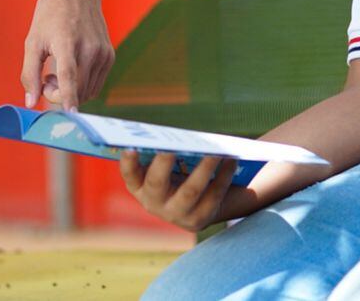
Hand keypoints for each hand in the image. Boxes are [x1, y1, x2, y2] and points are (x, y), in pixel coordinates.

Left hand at [21, 0, 112, 109]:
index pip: (69, 75)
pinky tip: (71, 68)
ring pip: (89, 91)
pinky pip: (96, 83)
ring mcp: (103, 52)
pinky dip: (82, 85)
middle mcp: (90, 48)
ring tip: (56, 72)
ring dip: (71, 91)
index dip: (69, 96)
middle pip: (78, 89)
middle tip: (46, 79)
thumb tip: (30, 103)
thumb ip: (30, 74)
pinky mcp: (110, 55)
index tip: (71, 114)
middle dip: (59, 95)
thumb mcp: (33, 41)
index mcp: (67, 42)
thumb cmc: (50, 15)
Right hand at [120, 151, 236, 230]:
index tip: (130, 148)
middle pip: (157, 183)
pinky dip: (223, 176)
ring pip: (190, 190)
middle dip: (164, 163)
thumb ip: (170, 153)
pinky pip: (212, 196)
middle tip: (172, 146)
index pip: (129, 175)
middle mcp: (153, 203)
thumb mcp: (168, 167)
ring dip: (204, 168)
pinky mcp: (198, 220)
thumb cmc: (179, 176)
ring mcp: (175, 214)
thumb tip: (188, 138)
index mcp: (139, 186)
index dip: (128, 163)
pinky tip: (231, 159)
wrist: (200, 207)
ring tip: (216, 151)